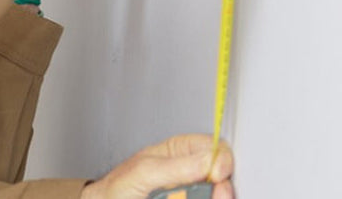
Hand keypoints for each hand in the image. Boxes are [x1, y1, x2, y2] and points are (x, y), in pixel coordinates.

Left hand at [79, 134, 233, 198]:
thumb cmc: (118, 188)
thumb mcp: (144, 172)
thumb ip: (175, 166)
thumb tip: (208, 161)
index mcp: (180, 152)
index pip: (214, 147)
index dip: (221, 159)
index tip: (218, 174)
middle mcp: (191, 172)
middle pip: (223, 177)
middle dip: (223, 187)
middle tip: (218, 195)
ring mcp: (192, 192)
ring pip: (216, 194)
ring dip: (214, 196)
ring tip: (201, 198)